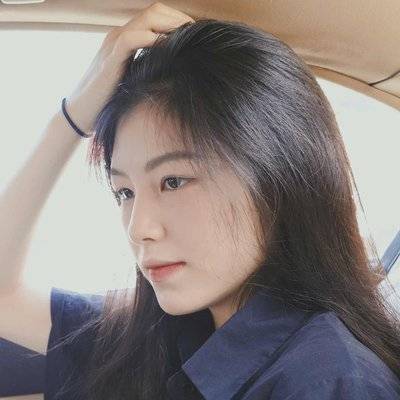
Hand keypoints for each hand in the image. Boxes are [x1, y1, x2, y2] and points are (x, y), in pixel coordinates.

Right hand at [64, 2, 194, 132]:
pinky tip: (170, 50)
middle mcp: (120, 34)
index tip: (196, 36)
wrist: (81, 112)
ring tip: (189, 40)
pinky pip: (133, 38)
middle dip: (180, 20)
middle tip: (197, 36)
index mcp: (126, 38)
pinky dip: (154, 40)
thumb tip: (175, 70)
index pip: (156, 15)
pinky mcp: (111, 59)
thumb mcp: (133, 78)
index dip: (178, 21)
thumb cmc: (109, 98)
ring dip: (172, 26)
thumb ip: (148, 67)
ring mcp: (114, 44)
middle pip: (155, 11)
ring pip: (147, 18)